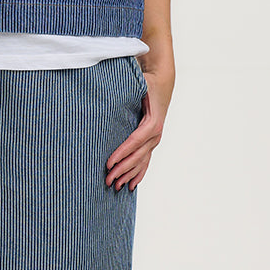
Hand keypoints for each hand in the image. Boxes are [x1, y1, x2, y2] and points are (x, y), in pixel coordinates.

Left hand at [104, 66, 173, 190]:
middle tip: (107, 180)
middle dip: (122, 169)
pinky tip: (131, 185)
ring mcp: (154, 140)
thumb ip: (126, 90)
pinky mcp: (152, 141)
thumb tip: (108, 92)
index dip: (121, 153)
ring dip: (129, 175)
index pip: (134, 141)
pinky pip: (145, 161)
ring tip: (115, 187)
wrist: (162, 82)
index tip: (109, 163)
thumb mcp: (138, 85)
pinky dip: (138, 173)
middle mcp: (155, 134)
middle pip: (137, 156)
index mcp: (152, 123)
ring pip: (141, 162)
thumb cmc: (147, 83)